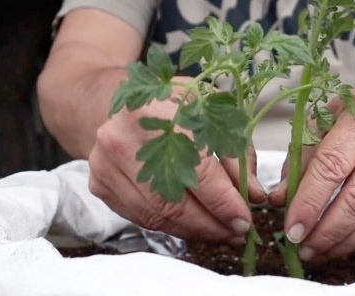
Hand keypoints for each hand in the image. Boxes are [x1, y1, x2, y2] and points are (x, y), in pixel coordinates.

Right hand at [88, 92, 266, 242]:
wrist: (122, 100)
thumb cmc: (177, 105)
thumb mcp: (215, 113)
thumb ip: (238, 153)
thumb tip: (255, 195)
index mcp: (157, 113)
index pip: (197, 172)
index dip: (224, 203)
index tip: (244, 221)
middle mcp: (123, 139)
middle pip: (174, 202)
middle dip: (211, 224)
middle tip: (236, 234)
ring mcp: (106, 164)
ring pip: (157, 216)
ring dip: (193, 231)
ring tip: (219, 233)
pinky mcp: (100, 184)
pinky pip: (142, 217)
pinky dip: (171, 226)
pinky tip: (193, 225)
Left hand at [269, 88, 354, 259]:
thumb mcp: (323, 124)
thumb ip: (300, 161)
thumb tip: (279, 200)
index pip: (332, 166)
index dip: (309, 203)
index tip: (292, 229)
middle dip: (327, 230)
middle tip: (304, 248)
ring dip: (345, 241)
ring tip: (320, 251)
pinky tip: (344, 242)